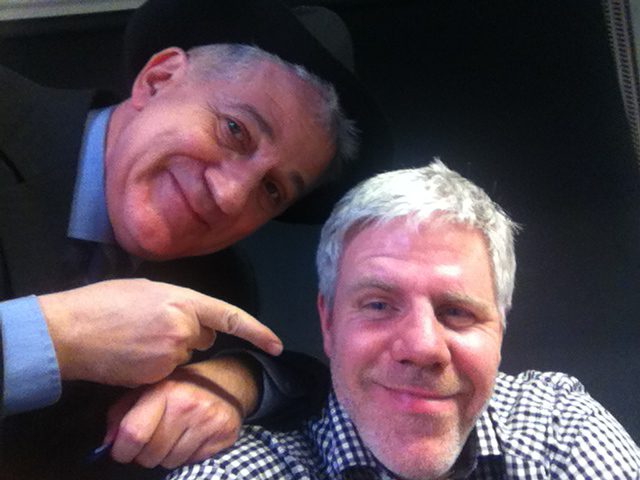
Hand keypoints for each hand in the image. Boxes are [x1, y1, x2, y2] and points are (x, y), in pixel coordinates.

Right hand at [38, 278, 281, 385]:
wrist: (68, 331)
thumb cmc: (103, 302)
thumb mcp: (147, 290)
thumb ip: (178, 304)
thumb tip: (197, 324)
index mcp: (182, 299)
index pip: (230, 316)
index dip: (257, 331)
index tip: (276, 345)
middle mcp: (183, 327)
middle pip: (203, 337)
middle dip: (190, 333)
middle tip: (153, 325)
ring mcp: (171, 354)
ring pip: (183, 355)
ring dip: (170, 350)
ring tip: (136, 338)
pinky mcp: (157, 375)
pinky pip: (167, 371)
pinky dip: (155, 366)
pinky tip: (132, 354)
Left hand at [104, 357, 258, 468]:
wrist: (227, 380)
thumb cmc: (181, 385)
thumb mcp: (147, 389)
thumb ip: (121, 413)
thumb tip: (108, 443)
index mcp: (164, 390)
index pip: (133, 434)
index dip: (122, 450)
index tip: (123, 450)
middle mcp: (187, 405)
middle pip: (150, 454)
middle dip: (144, 455)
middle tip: (151, 442)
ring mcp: (208, 420)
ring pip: (170, 462)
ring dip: (166, 456)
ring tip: (172, 438)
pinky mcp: (224, 434)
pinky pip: (192, 462)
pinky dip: (186, 456)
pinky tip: (190, 439)